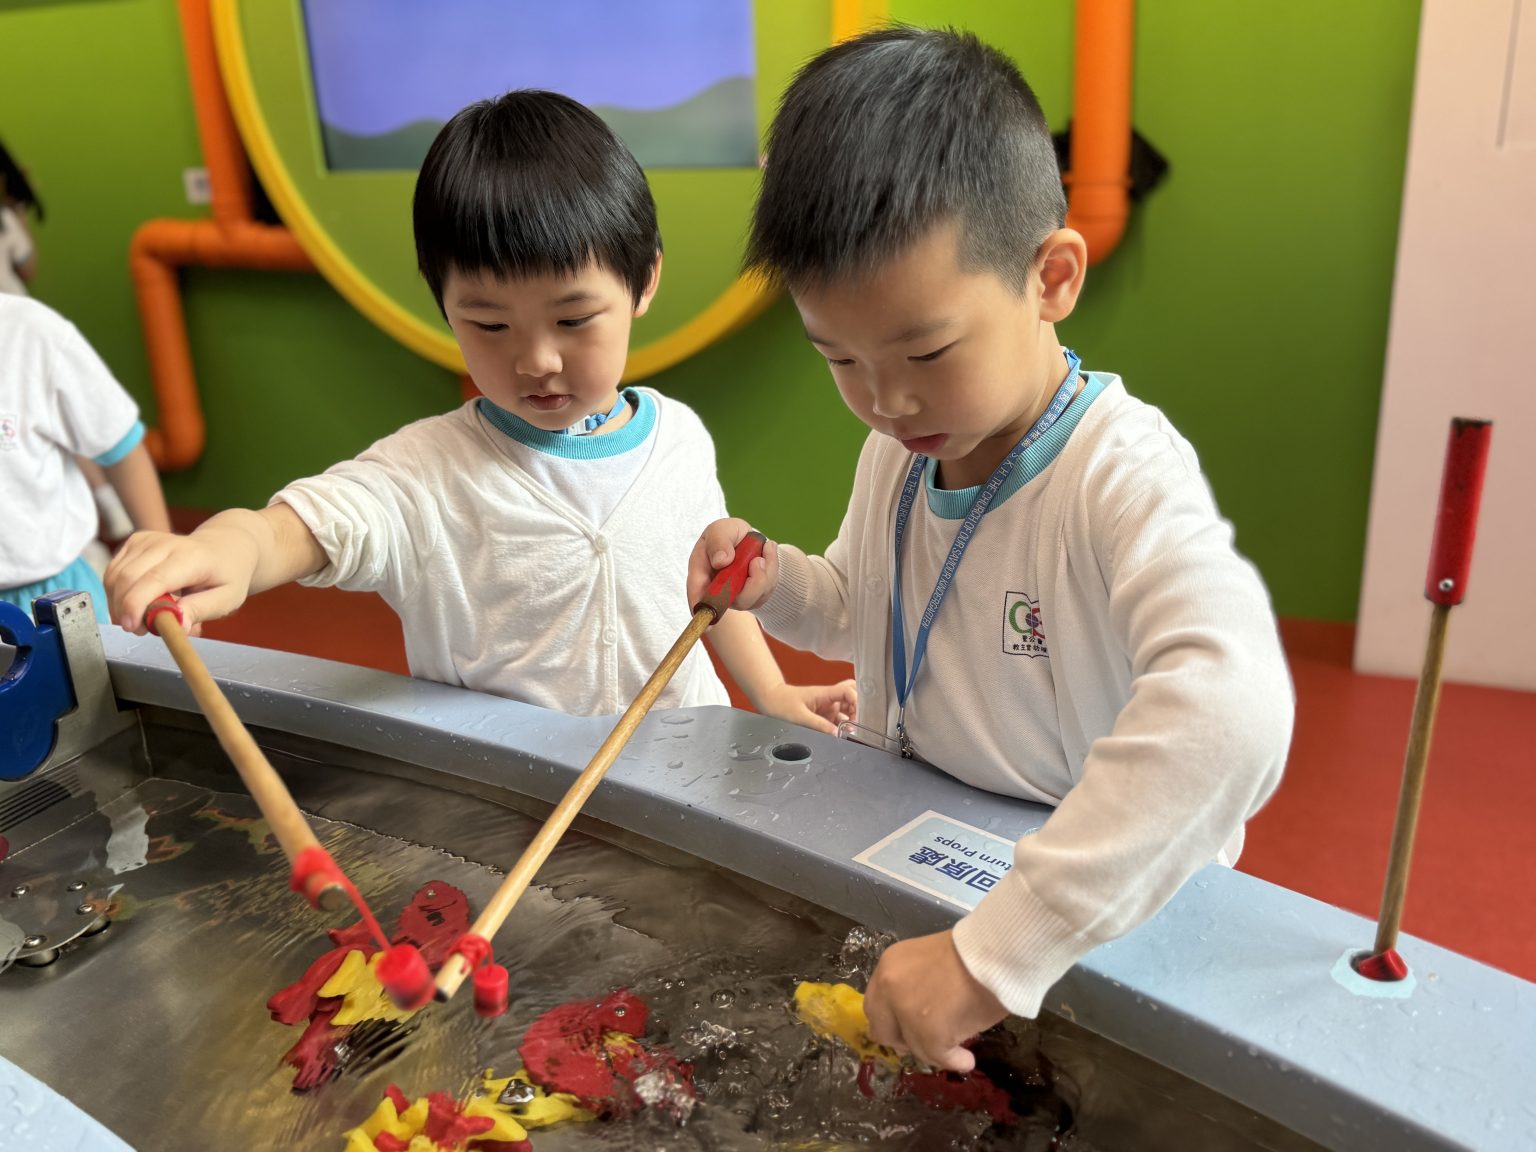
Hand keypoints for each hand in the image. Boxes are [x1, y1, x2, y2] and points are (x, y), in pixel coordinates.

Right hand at [105, 522, 259, 634]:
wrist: (226, 545)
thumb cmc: (227, 575)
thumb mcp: (227, 599)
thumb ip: (200, 610)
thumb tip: (178, 625)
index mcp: (191, 557)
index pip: (155, 579)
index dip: (136, 604)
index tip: (131, 627)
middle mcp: (165, 543)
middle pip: (127, 578)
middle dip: (125, 610)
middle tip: (141, 630)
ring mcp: (146, 539)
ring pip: (115, 577)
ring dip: (120, 604)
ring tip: (144, 617)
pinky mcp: (134, 542)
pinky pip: (113, 572)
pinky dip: (118, 593)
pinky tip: (138, 601)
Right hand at [688, 518, 778, 612]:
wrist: (751, 538)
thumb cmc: (730, 534)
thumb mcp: (721, 529)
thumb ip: (719, 541)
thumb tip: (721, 561)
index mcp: (701, 572)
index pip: (697, 594)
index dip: (700, 604)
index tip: (705, 613)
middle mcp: (717, 590)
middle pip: (729, 603)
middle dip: (748, 585)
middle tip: (757, 560)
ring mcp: (735, 596)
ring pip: (752, 598)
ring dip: (764, 572)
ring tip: (766, 547)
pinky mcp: (753, 597)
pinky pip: (767, 590)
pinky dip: (772, 568)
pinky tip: (769, 552)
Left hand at [756, 679, 856, 734]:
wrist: (769, 701)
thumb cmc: (781, 703)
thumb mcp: (800, 717)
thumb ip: (820, 726)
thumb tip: (837, 734)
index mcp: (825, 693)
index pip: (848, 691)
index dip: (857, 701)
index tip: (859, 716)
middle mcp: (828, 699)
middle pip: (851, 698)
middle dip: (858, 710)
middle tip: (857, 724)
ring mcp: (826, 707)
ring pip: (846, 711)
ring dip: (849, 721)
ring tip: (849, 733)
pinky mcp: (823, 716)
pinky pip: (837, 720)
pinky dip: (841, 727)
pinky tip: (841, 734)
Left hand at [862, 931, 1007, 1072]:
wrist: (995, 954)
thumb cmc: (971, 953)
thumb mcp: (927, 962)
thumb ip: (913, 987)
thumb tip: (915, 1019)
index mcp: (888, 966)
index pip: (875, 1005)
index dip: (890, 1021)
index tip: (906, 1028)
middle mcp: (889, 988)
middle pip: (883, 1031)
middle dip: (903, 1040)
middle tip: (926, 1042)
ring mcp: (906, 1012)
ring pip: (914, 1047)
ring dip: (935, 1051)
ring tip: (958, 1050)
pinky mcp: (928, 1033)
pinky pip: (937, 1056)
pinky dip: (953, 1061)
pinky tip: (965, 1060)